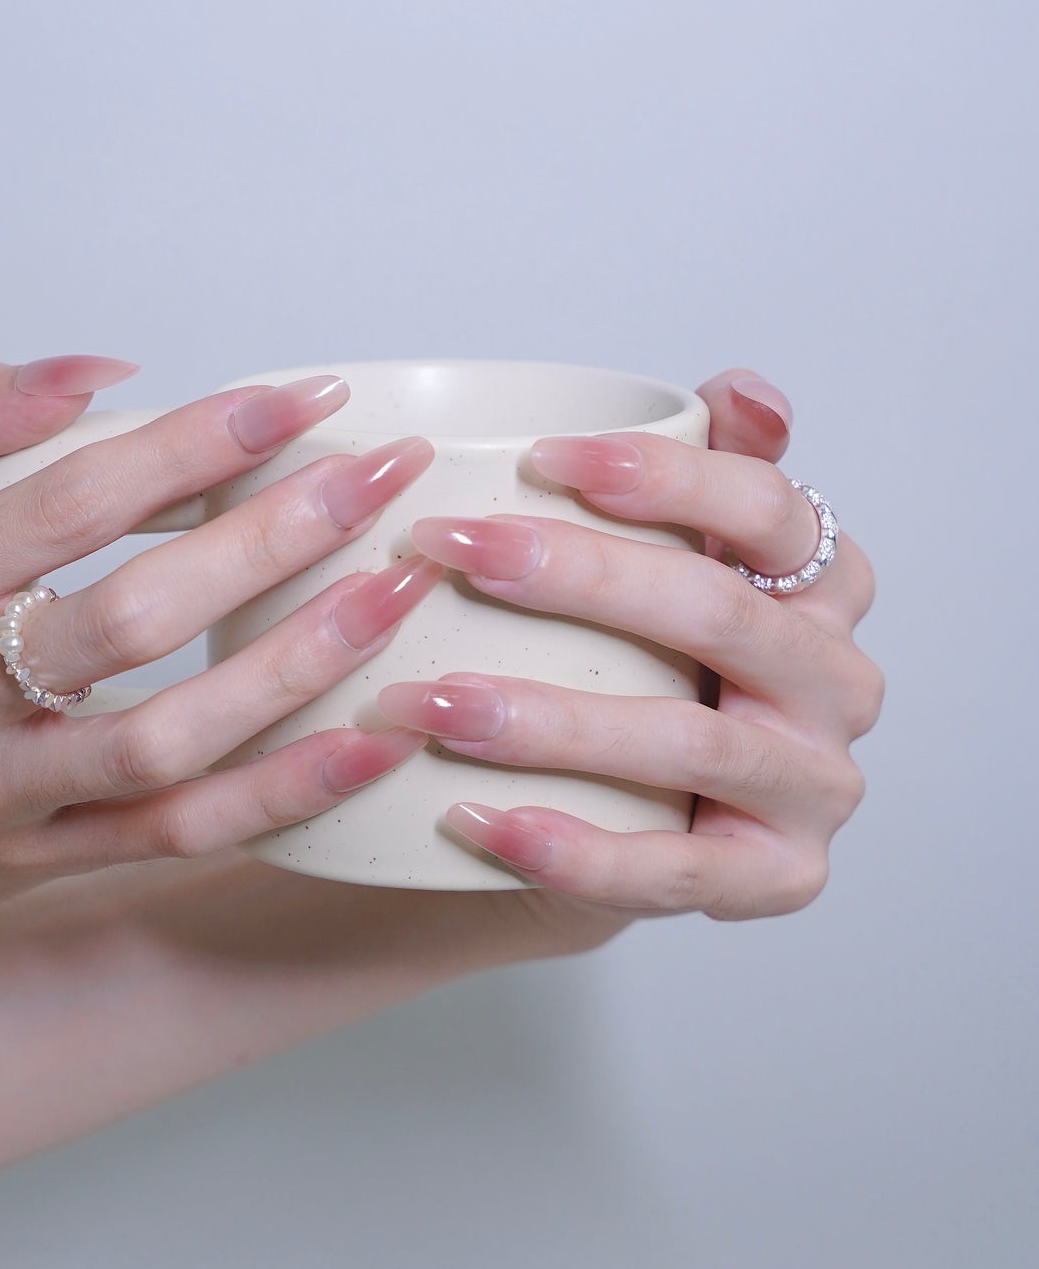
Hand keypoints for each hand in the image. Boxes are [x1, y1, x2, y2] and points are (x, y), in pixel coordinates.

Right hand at [0, 355, 440, 946]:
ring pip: (166, 735)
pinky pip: (174, 832)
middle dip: (273, 539)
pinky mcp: (38, 859)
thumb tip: (105, 366)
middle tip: (380, 480)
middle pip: (134, 614)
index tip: (302, 402)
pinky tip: (368, 744)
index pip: (72, 500)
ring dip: (294, 667)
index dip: (197, 443)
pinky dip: (279, 794)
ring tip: (394, 596)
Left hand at [375, 368, 881, 951]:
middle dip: (573, 576)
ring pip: (689, 743)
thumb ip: (704, 464)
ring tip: (430, 702)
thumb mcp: (668, 554)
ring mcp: (816, 785)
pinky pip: (673, 870)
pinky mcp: (778, 878)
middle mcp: (838, 679)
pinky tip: (476, 819)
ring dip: (548, 720)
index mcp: (823, 584)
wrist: (625, 810)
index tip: (537, 459)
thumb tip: (745, 390)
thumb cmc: (645, 658)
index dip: (661, 476)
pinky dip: (570, 849)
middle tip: (446, 552)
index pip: (768, 507)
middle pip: (715, 612)